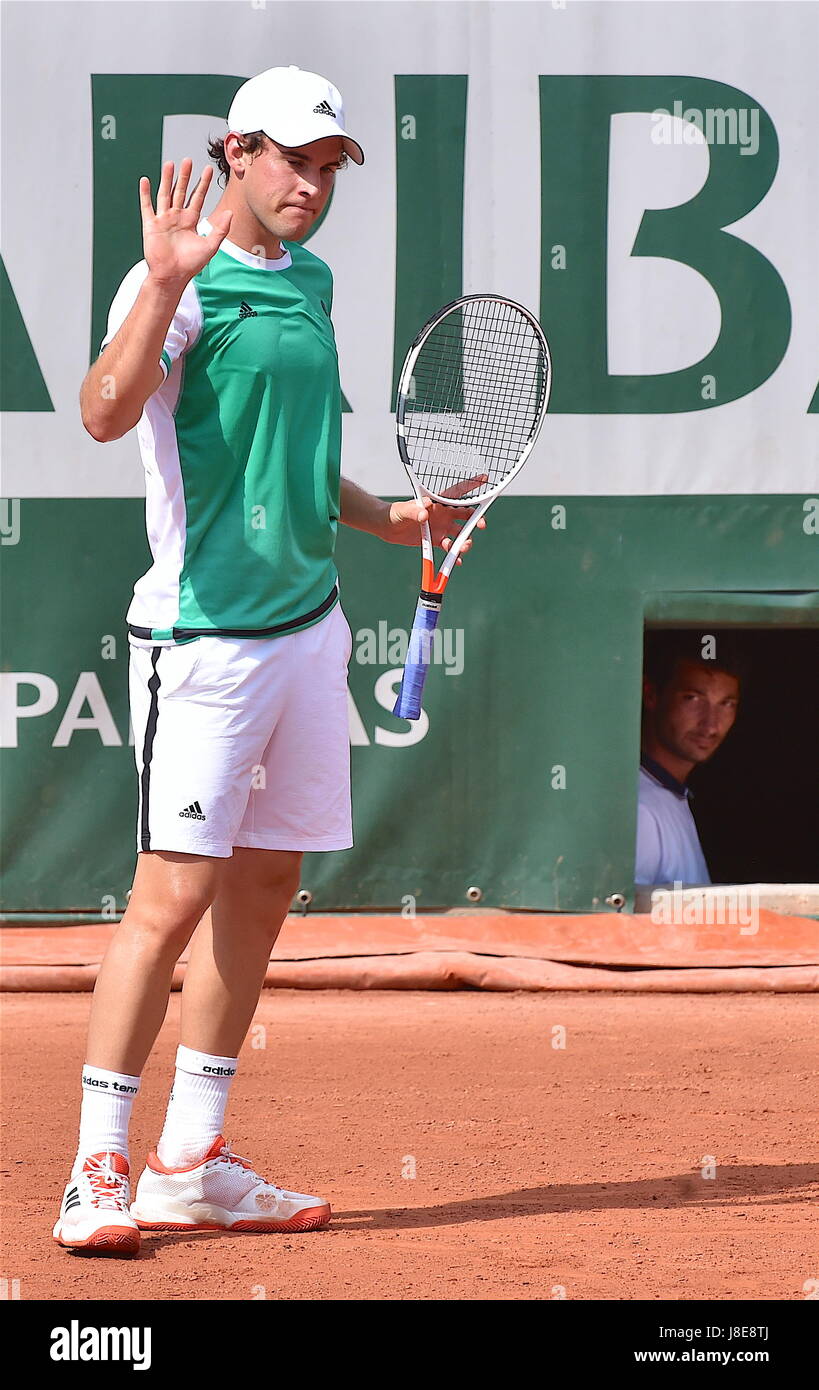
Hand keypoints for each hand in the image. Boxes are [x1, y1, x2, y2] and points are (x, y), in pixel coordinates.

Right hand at [139, 160, 231, 287]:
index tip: (208, 169)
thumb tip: (231, 212)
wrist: (172, 277)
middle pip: (181, 192)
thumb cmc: (190, 265)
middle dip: (185, 176)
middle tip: (189, 160)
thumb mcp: (210, 247)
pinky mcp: (151, 225)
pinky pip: (147, 207)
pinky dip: (145, 194)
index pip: (198, 197)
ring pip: (165, 194)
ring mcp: (163, 220)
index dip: (203, 184)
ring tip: (170, 164)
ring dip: (167, 179)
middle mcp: (177, 217)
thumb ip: (220, 230)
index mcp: (190, 221)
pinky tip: (145, 181)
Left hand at [387, 475, 487, 561]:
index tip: (485, 478)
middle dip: (476, 520)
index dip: (472, 485)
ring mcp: (442, 527)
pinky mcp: (436, 540)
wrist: (387, 527)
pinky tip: (457, 561)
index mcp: (438, 502)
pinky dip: (454, 555)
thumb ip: (415, 510)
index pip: (458, 492)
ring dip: (465, 541)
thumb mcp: (404, 510)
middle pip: (466, 515)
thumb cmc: (395, 512)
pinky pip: (450, 548)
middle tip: (481, 525)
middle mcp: (444, 514)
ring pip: (460, 534)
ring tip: (463, 547)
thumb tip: (425, 513)